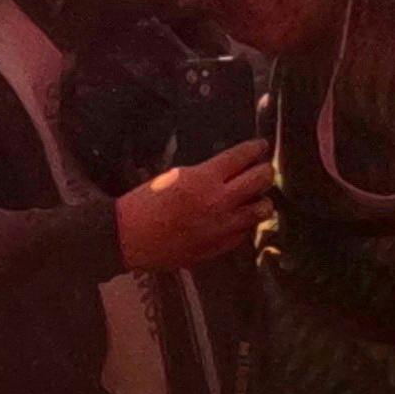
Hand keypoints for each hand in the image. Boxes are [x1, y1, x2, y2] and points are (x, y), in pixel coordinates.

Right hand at [117, 138, 274, 269]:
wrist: (128, 237)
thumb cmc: (146, 203)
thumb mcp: (176, 176)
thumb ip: (206, 173)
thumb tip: (229, 169)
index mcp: (204, 178)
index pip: (242, 156)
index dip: (256, 149)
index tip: (261, 146)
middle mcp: (219, 201)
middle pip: (260, 180)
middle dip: (266, 171)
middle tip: (264, 169)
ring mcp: (222, 226)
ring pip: (261, 209)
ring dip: (262, 200)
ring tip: (257, 197)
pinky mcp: (219, 247)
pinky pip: (245, 232)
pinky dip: (245, 223)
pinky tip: (240, 219)